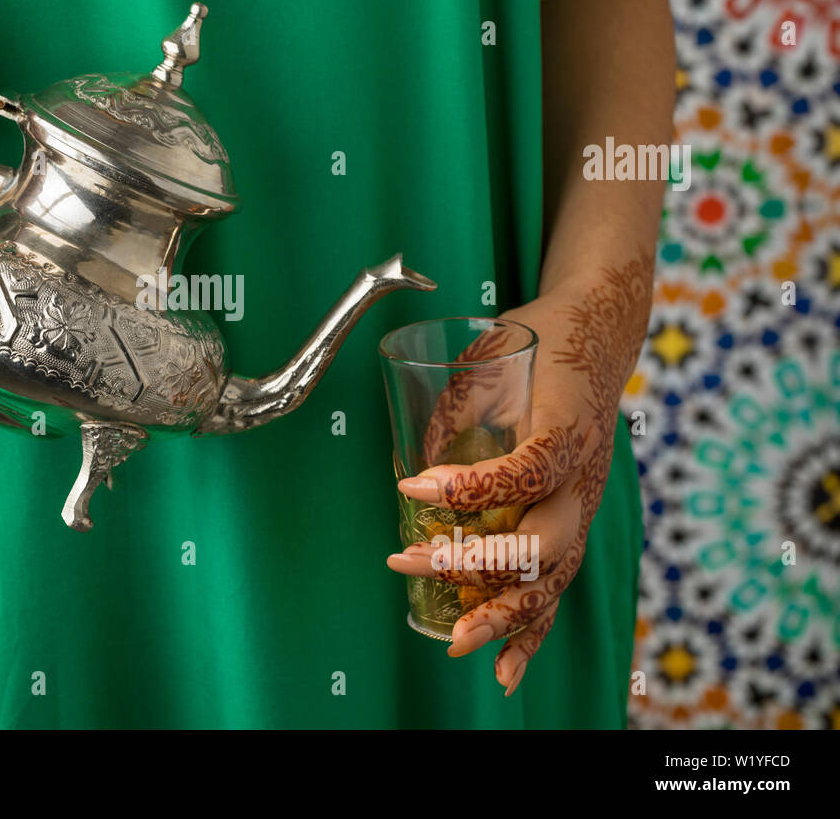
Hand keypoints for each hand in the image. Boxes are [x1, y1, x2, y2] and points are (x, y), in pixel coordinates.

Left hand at [387, 258, 651, 694]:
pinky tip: (503, 671)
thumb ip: (454, 410)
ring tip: (456, 641)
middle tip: (411, 561)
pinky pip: (556, 588)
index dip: (470, 486)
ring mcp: (584, 507)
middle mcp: (585, 479)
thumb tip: (413, 468)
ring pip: (551, 579)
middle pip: (542, 543)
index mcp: (568, 428)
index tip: (412, 485)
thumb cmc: (538, 342)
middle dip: (476, 565)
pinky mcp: (574, 525)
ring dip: (502, 615)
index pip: (527, 470)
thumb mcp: (490, 356)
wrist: (597, 338)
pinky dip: (532, 635)